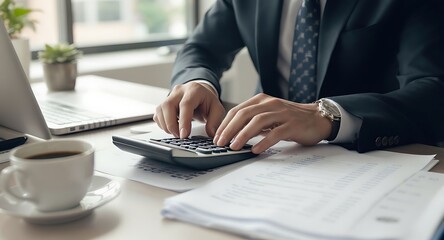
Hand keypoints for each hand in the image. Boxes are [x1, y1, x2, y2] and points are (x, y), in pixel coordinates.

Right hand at [154, 81, 225, 137]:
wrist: (200, 93)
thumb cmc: (207, 101)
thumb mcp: (216, 109)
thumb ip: (214, 121)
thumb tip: (210, 133)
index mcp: (194, 90)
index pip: (186, 104)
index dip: (184, 121)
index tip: (184, 135)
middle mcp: (179, 91)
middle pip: (168, 106)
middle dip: (171, 124)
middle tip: (179, 136)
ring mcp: (169, 96)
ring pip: (160, 110)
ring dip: (166, 125)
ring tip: (177, 133)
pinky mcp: (163, 103)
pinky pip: (158, 114)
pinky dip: (162, 124)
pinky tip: (172, 128)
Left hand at [214, 93, 331, 153]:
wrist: (317, 118)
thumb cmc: (290, 119)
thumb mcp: (269, 116)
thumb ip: (253, 122)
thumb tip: (232, 135)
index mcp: (262, 101)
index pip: (238, 110)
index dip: (225, 123)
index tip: (216, 136)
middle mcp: (270, 104)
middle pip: (244, 114)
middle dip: (229, 129)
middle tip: (220, 142)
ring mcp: (282, 113)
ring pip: (258, 122)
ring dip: (243, 135)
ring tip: (234, 146)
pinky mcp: (292, 125)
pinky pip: (275, 133)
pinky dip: (264, 142)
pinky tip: (255, 150)